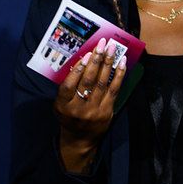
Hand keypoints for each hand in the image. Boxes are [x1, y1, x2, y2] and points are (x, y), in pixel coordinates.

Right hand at [54, 43, 125, 172]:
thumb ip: (67, 88)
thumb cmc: (69, 116)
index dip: (78, 70)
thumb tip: (80, 63)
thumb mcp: (60, 105)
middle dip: (96, 60)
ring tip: (112, 48)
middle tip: (102, 45)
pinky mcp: (107, 111)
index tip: (86, 55)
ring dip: (108, 63)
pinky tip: (121, 62)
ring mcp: (94, 110)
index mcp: (63, 106)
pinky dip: (119, 74)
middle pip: (88, 82)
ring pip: (102, 83)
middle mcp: (78, 109)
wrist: (80, 139)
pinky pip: (114, 90)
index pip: (69, 86)